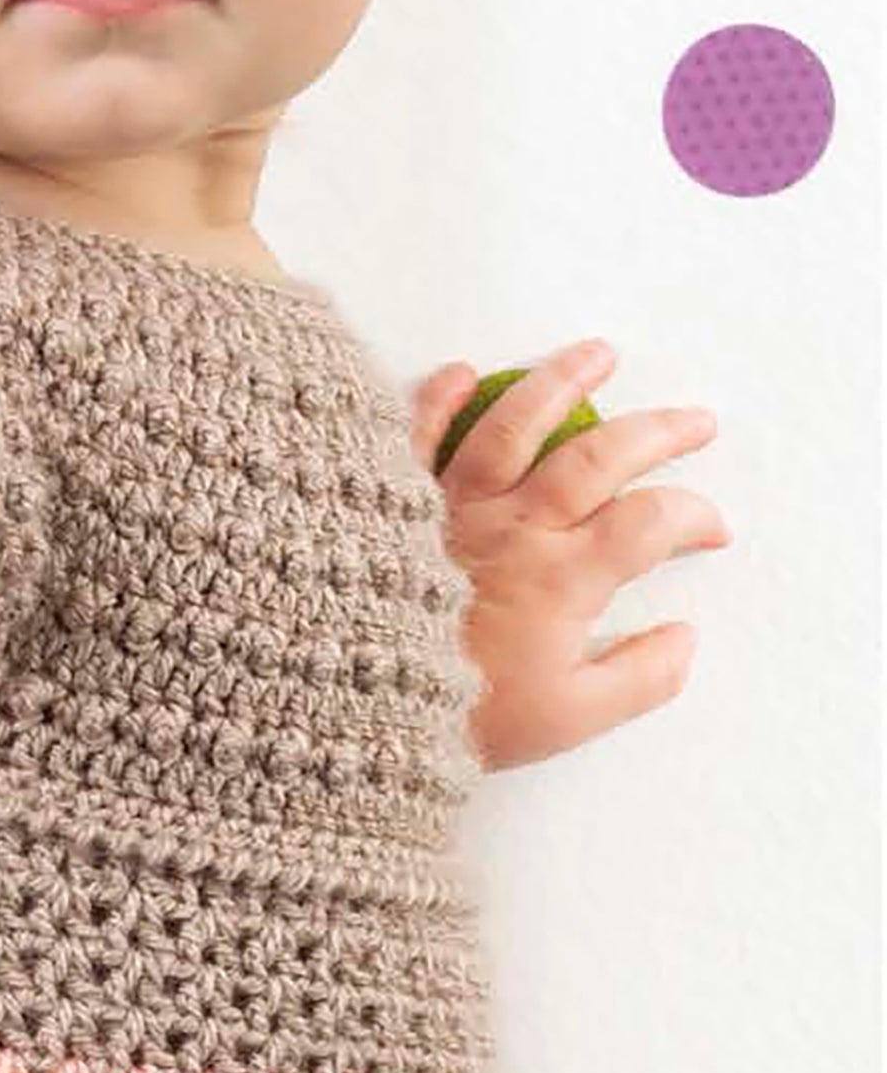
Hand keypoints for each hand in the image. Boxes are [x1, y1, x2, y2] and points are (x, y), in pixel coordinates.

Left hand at [405, 342, 730, 769]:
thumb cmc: (468, 717)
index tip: (712, 530)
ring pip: (516, 424)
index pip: (651, 524)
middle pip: (600, 457)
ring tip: (600, 353)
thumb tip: (684, 639)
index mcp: (564, 578)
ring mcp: (456, 504)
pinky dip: (438, 399)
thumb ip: (639, 679)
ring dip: (562, 380)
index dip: (694, 518)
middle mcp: (517, 526)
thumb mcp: (570, 719)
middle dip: (659, 431)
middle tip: (697, 420)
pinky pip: (419, 434)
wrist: (360, 706)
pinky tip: (463, 372)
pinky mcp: (400, 501)